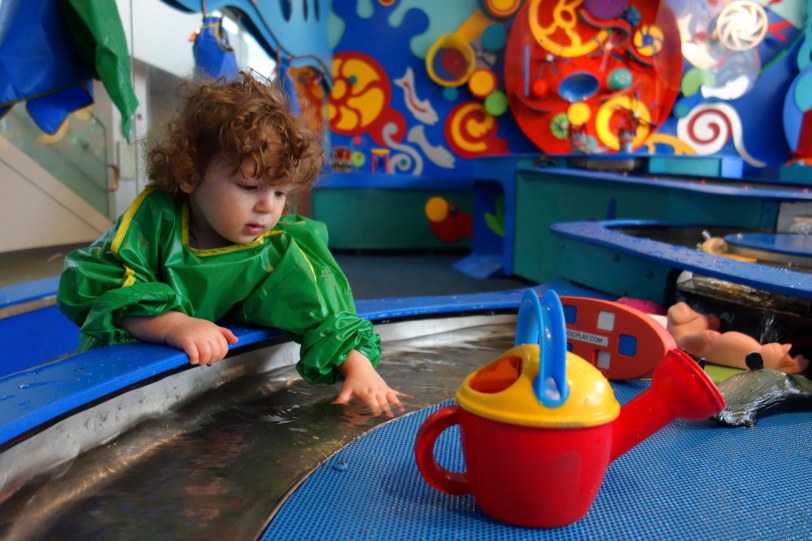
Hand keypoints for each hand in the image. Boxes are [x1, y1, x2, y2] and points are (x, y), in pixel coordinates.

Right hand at [122, 311, 238, 364]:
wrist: (172, 323)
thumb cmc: (191, 328)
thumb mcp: (210, 327)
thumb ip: (224, 333)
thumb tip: (236, 341)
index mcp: (214, 330)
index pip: (224, 348)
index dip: (219, 356)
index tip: (211, 357)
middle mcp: (207, 333)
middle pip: (216, 353)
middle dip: (210, 360)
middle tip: (203, 359)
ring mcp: (196, 336)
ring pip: (207, 355)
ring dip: (202, 361)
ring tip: (197, 360)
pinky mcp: (185, 340)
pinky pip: (194, 354)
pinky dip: (194, 360)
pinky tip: (191, 359)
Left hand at [332, 350, 410, 416]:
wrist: (360, 367)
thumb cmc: (352, 380)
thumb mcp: (346, 389)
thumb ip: (342, 398)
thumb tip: (333, 405)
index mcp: (368, 393)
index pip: (373, 404)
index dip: (376, 410)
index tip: (378, 417)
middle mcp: (377, 391)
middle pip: (384, 402)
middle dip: (388, 410)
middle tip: (392, 418)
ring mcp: (383, 389)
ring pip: (392, 397)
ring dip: (398, 404)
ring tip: (403, 410)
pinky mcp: (386, 387)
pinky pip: (396, 392)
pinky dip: (404, 395)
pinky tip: (412, 398)